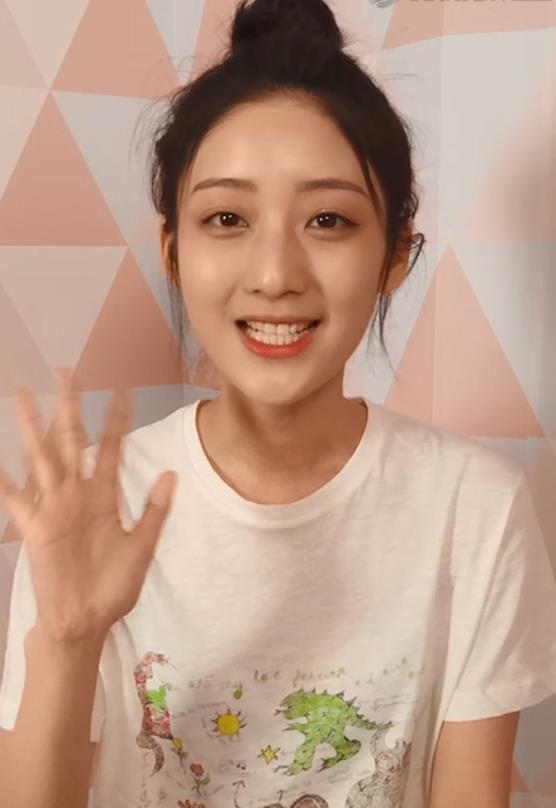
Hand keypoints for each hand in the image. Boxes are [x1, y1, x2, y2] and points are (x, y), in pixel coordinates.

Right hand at [0, 369, 176, 642]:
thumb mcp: (142, 546)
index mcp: (105, 495)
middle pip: (73, 440)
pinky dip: (3, 482)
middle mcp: (78, 493)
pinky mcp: (35, 528)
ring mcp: (54, 507)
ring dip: (34, 426)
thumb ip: (155, 510)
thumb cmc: (114, 585)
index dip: (118, 419)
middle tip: (66, 370)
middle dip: (70, 406)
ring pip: (43, 457)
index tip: (124, 390)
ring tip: (24, 395)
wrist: (87, 621)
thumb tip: (171, 472)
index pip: (113, 447)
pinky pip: (16, 500)